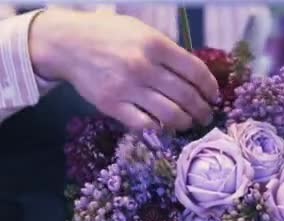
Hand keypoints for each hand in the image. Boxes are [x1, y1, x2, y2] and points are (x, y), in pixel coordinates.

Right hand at [28, 8, 218, 130]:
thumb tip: (194, 75)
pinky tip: (163, 126)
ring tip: (189, 124)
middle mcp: (144, 67)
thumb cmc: (109, 34)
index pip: (195, 71)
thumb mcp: (142, 31)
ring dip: (185, 122)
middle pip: (186, 96)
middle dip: (202, 110)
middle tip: (206, 116)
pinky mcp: (112, 105)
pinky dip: (158, 127)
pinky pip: (143, 124)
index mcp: (156, 44)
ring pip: (169, 114)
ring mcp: (127, 88)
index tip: (214, 96)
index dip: (210, 87)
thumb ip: (167, 51)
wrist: (69, 44)